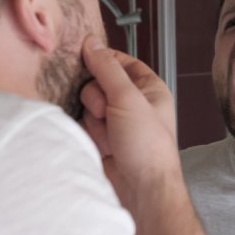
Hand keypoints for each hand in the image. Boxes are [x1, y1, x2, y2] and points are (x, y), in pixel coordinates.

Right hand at [79, 36, 179, 208]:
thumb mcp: (128, 98)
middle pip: (99, 83)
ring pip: (89, 105)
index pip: (122, 63)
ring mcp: (117, 123)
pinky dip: (89, 133)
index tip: (87, 59)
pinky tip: (100, 145)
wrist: (140, 190)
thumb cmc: (146, 146)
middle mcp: (133, 104)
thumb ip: (107, 69)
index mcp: (149, 89)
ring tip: (109, 137)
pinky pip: (84, 124)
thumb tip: (91, 43)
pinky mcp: (102, 140)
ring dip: (94, 119)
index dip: (104, 61)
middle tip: (107, 112)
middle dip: (98, 98)